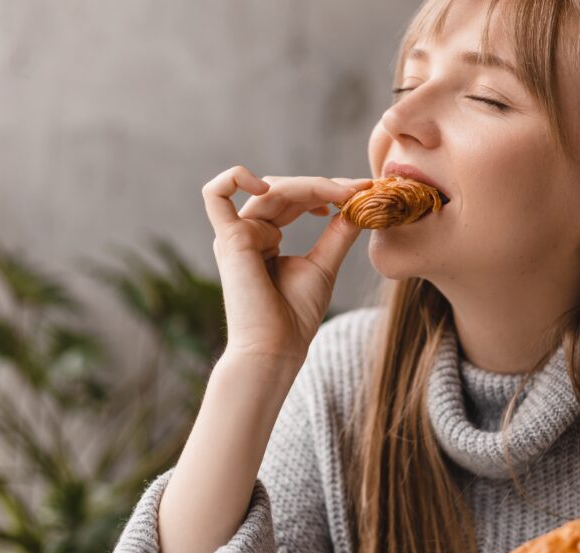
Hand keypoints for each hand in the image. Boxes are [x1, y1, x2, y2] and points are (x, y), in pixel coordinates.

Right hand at [201, 166, 372, 363]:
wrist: (277, 348)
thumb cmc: (295, 317)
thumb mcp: (324, 265)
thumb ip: (337, 233)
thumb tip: (357, 206)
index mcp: (265, 238)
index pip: (294, 199)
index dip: (327, 190)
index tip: (362, 191)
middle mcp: (247, 232)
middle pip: (285, 189)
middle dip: (325, 185)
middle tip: (360, 189)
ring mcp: (236, 234)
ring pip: (271, 188)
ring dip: (311, 186)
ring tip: (343, 195)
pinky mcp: (229, 239)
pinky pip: (216, 193)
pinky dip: (237, 177)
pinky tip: (270, 186)